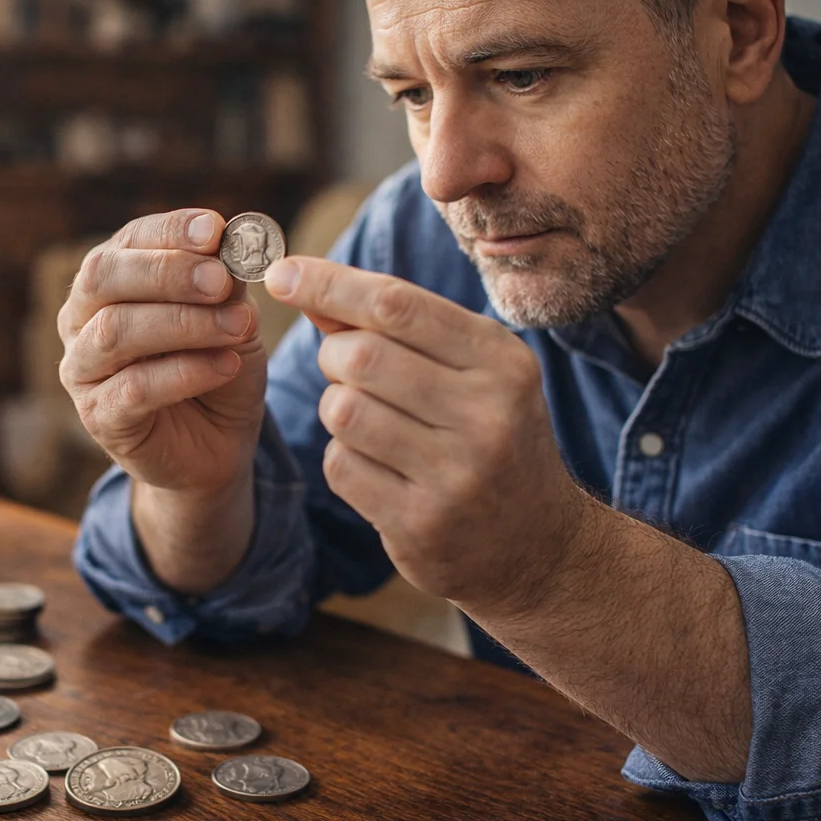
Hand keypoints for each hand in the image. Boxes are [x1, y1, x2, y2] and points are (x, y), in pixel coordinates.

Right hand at [58, 209, 267, 496]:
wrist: (217, 442)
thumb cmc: (216, 365)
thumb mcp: (232, 315)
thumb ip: (226, 282)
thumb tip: (229, 242)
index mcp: (112, 279)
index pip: (129, 240)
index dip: (169, 230)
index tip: (215, 230)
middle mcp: (82, 317)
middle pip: (104, 278)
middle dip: (168, 273)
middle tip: (221, 280)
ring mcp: (82, 368)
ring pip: (116, 332)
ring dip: (184, 324)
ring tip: (240, 326)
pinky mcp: (99, 416)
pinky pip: (134, 388)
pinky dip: (186, 372)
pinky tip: (227, 366)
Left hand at [264, 256, 597, 614]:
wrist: (538, 547)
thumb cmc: (491, 438)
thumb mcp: (471, 372)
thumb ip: (395, 328)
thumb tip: (305, 284)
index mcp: (500, 361)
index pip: (397, 305)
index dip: (329, 284)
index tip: (282, 273)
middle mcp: (486, 413)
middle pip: (360, 357)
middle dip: (334, 356)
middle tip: (346, 371)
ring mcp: (456, 474)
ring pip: (343, 412)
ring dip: (337, 409)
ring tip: (368, 421)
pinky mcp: (421, 524)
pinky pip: (341, 466)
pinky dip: (343, 459)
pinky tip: (378, 467)